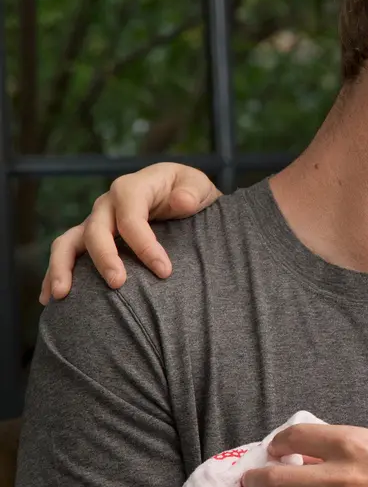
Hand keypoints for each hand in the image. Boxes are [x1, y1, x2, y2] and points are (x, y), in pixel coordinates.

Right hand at [39, 162, 220, 303]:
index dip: (145, 245)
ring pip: (69, 242)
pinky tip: (51, 299)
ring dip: (63, 268)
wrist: (179, 194)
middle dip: (105, 259)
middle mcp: (108, 204)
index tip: (164, 271)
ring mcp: (95, 221)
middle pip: (96, 231)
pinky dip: (55, 275)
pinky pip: (66, 255)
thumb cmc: (188, 192)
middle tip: (118, 284)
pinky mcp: (90, 238)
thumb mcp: (198, 186)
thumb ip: (193, 192)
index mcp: (132, 188)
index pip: (131, 218)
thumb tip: (182, 201)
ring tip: (63, 296)